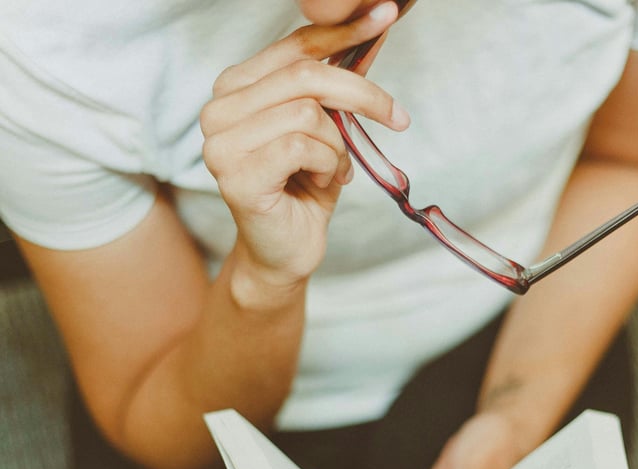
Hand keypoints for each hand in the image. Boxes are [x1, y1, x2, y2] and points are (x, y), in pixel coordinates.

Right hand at [200, 2, 408, 286]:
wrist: (285, 253)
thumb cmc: (303, 192)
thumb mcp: (325, 131)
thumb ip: (336, 89)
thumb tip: (371, 35)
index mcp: (236, 89)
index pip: (293, 47)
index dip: (341, 32)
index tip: (384, 16)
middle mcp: (219, 110)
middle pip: (304, 76)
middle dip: (361, 95)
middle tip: (397, 117)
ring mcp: (221, 144)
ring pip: (307, 114)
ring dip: (338, 145)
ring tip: (336, 168)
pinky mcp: (236, 175)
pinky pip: (301, 147)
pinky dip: (327, 164)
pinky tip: (323, 181)